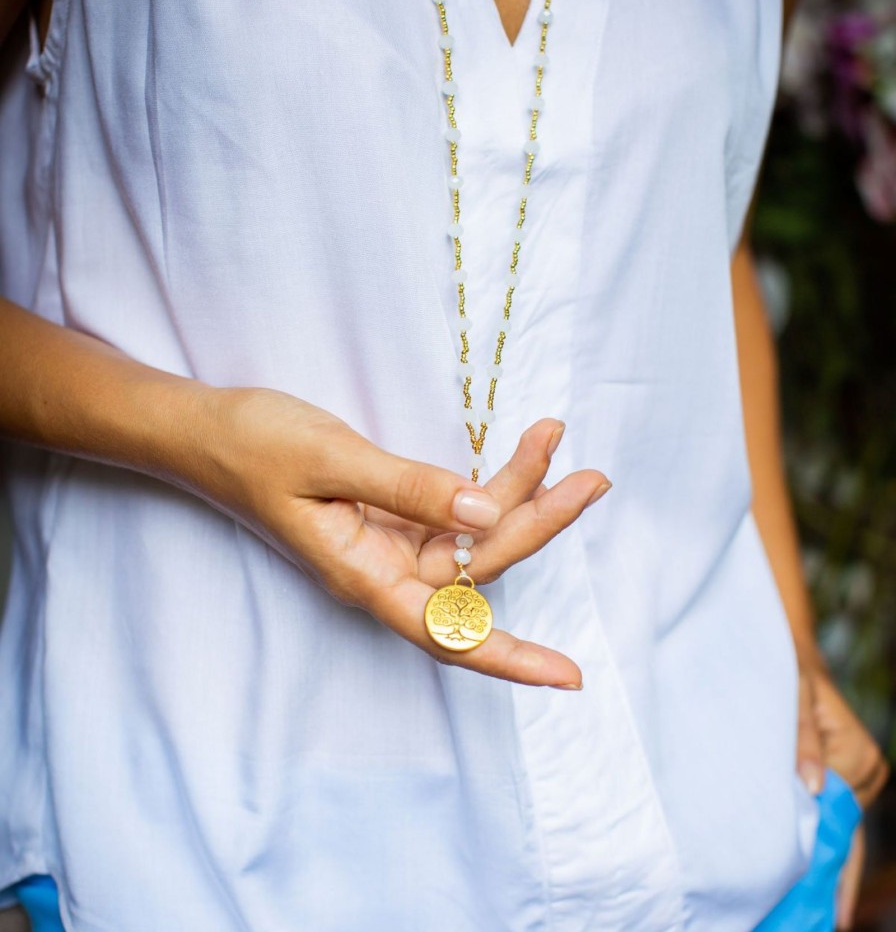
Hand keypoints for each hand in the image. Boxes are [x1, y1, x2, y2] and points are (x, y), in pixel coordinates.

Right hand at [198, 388, 609, 687]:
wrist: (209, 430)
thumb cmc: (255, 447)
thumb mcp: (331, 459)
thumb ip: (407, 486)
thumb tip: (484, 511)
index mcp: (363, 576)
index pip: (447, 633)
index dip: (508, 659)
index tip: (567, 678)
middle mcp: (384, 569)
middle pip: (477, 568)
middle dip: (537, 524)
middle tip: (590, 480)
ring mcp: (390, 543)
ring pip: (472, 534)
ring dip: (519, 491)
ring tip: (556, 440)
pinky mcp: (391, 515)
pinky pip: (453, 509)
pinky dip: (488, 480)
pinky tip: (520, 452)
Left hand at [796, 649, 889, 928]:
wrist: (787, 646)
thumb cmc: (785, 668)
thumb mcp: (789, 699)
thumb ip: (801, 743)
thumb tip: (812, 788)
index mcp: (857, 757)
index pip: (840, 821)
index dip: (825, 862)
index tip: (817, 905)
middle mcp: (865, 770)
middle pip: (849, 835)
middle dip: (832, 880)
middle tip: (817, 923)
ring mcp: (859, 774)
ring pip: (842, 828)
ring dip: (827, 861)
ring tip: (810, 910)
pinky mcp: (845, 773)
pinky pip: (835, 815)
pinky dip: (825, 842)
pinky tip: (815, 878)